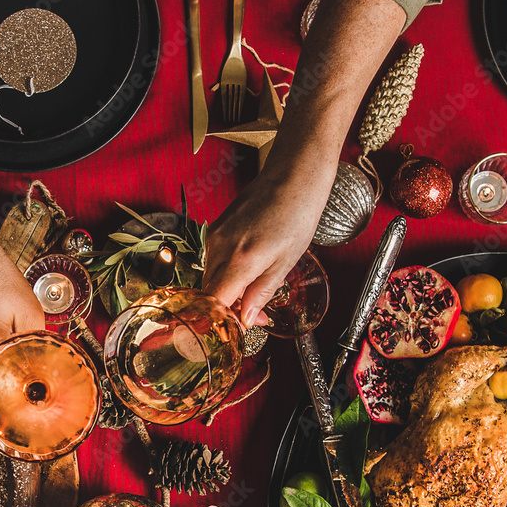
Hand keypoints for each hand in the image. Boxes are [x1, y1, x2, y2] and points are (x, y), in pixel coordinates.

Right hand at [201, 157, 335, 325]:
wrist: (293, 174)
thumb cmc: (297, 214)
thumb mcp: (286, 262)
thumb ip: (261, 293)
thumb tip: (246, 318)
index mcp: (239, 260)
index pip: (213, 303)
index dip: (221, 322)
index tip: (237, 331)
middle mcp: (219, 248)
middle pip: (209, 293)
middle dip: (229, 309)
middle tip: (257, 315)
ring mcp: (215, 236)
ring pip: (211, 277)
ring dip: (228, 290)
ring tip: (256, 289)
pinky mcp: (216, 228)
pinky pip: (214, 260)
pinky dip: (227, 272)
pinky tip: (249, 268)